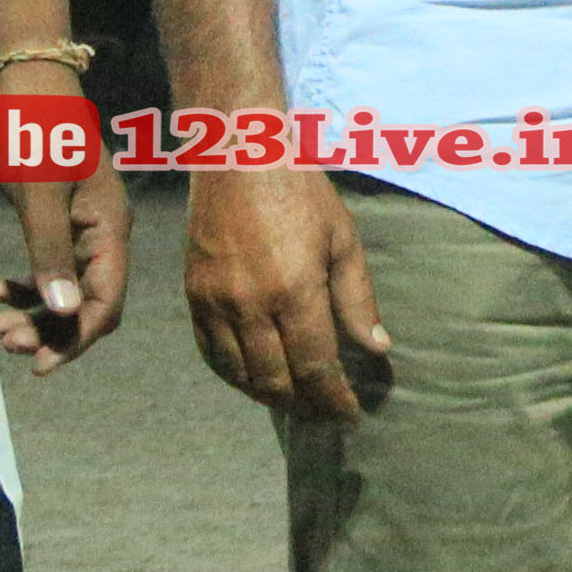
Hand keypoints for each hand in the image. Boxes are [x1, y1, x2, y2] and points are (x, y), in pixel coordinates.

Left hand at [0, 63, 123, 369]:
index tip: (39, 365)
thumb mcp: (38, 193)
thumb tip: (67, 312)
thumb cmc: (29, 127)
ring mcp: (80, 222)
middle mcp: (102, 230)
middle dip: (51, 328)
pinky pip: (49, 265)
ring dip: (36, 311)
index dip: (77, 338)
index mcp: (108, 226)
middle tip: (6, 342)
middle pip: (87, 299)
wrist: (17, 73)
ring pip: (66, 286)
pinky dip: (25, 284)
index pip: (106, 301)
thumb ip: (52, 253)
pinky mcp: (56, 214)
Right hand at [181, 157, 386, 419]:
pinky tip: (255, 379)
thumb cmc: (300, 192)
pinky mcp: (193, 296)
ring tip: (296, 401)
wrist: (238, 156)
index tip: (352, 415)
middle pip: (277, 380)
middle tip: (326, 413)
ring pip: (241, 374)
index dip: (335, 400)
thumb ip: (358, 299)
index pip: (316, 368)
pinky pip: (211, 353)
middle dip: (306, 405)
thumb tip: (377, 348)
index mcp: (295, 290)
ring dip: (270, 396)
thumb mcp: (343, 240)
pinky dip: (234, 376)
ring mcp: (216, 302)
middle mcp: (251, 304)